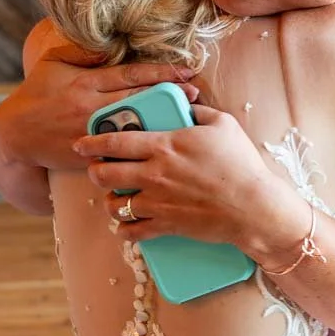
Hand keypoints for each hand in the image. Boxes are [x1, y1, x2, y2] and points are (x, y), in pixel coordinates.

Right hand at [0, 57, 198, 173]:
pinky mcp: (86, 153)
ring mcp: (89, 131)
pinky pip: (116, 150)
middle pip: (137, 99)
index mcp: (85, 82)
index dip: (159, 72)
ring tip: (184, 120)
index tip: (184, 70)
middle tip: (194, 93)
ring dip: (159, 122)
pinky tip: (158, 148)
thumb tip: (110, 42)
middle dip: (167, 96)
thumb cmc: (36, 93)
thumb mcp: (52, 63)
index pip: (129, 75)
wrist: (14, 134)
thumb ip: (81, 52)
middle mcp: (89, 106)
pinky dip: (137, 149)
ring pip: (131, 126)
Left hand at [77, 106, 311, 259]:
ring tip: (115, 198)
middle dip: (96, 171)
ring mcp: (158, 201)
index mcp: (164, 145)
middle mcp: (154, 173)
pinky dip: (125, 229)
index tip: (81, 143)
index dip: (92, 141)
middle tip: (98, 170)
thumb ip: (198, 112)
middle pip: (106, 173)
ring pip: (114, 204)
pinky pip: (132, 231)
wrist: (253, 206)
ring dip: (110, 201)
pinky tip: (127, 225)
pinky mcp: (166, 224)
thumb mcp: (223, 125)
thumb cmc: (241, 164)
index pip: (116, 141)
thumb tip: (187, 104)